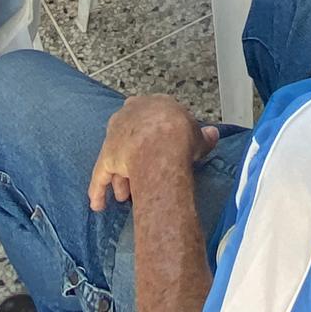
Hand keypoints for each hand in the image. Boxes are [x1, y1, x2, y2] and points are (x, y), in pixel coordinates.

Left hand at [90, 94, 216, 210]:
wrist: (163, 143)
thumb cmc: (181, 134)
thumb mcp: (199, 134)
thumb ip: (203, 135)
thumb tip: (212, 134)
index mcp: (152, 105)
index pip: (150, 119)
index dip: (156, 137)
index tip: (161, 149)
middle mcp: (128, 116)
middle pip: (129, 139)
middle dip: (135, 159)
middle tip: (141, 176)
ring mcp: (115, 137)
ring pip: (116, 159)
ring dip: (121, 180)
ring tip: (125, 197)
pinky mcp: (106, 157)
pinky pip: (100, 176)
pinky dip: (99, 191)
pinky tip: (98, 206)